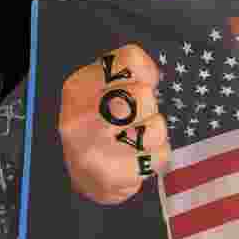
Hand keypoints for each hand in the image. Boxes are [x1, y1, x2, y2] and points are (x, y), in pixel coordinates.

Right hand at [59, 44, 170, 203]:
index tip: (135, 87)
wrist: (87, 178)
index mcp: (78, 87)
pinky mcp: (111, 175)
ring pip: (156, 127)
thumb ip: (127, 72)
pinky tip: (138, 158)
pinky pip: (160, 154)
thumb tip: (150, 77)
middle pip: (144, 94)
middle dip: (149, 107)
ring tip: (136, 140)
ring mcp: (92, 149)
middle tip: (135, 119)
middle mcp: (79, 117)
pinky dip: (157, 156)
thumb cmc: (100, 126)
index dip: (145, 74)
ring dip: (155, 134)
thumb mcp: (101, 89)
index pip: (131, 61)